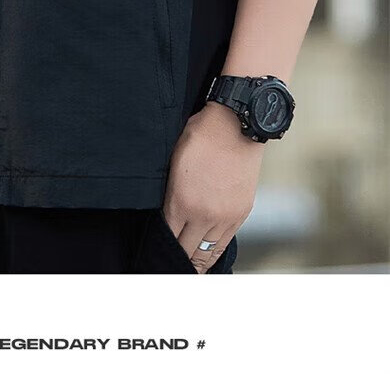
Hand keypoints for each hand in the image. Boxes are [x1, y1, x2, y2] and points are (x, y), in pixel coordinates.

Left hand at [161, 101, 263, 272]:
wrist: (235, 125)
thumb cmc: (200, 136)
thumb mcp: (173, 162)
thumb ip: (169, 192)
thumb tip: (166, 214)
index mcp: (182, 202)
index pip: (167, 237)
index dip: (159, 247)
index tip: (154, 254)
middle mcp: (204, 215)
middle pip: (186, 251)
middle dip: (175, 259)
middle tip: (166, 266)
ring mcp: (224, 217)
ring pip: (207, 253)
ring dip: (196, 262)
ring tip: (187, 269)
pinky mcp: (240, 213)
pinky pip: (224, 242)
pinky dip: (213, 252)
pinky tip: (206, 255)